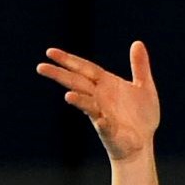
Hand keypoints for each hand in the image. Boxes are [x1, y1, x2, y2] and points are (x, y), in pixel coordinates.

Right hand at [36, 41, 159, 162]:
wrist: (143, 142)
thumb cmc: (140, 115)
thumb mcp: (144, 86)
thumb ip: (140, 66)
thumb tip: (137, 42)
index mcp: (106, 84)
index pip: (84, 69)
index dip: (69, 60)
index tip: (50, 52)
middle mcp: (100, 97)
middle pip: (77, 83)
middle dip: (60, 75)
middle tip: (41, 67)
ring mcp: (102, 114)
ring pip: (87, 105)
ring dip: (79, 100)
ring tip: (68, 96)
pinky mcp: (110, 131)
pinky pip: (104, 126)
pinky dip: (101, 122)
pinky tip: (99, 119)